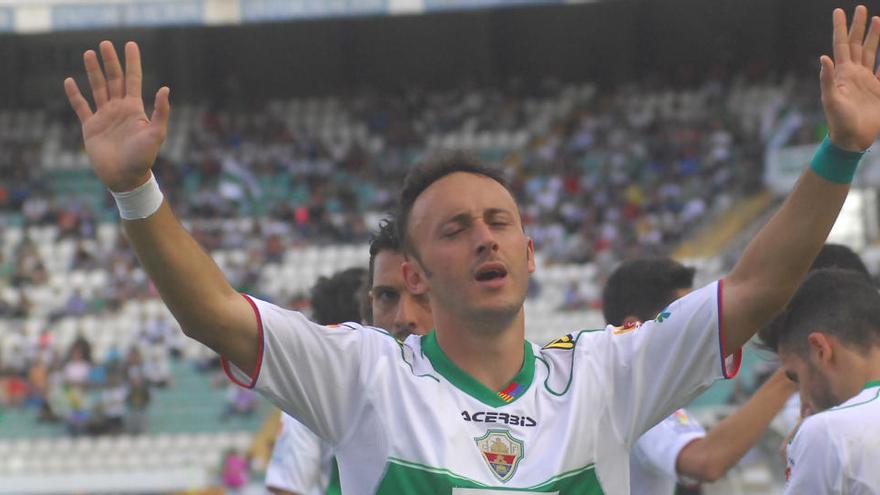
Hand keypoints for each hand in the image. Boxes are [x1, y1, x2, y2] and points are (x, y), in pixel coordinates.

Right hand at [64, 41, 169, 191]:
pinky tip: (69, 81)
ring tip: (88, 53)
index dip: (132, 62)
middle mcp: (119, 109)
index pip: (133, 79)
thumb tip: (165, 88)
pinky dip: (74, 94)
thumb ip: (161, 111)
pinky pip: (81, 107)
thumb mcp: (156, 134)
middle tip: (105, 43)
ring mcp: (104, 117)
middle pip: (114, 79)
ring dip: (93, 71)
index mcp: (135, 109)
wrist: (125, 178)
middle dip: (110, 61)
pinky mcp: (91, 127)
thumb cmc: (143, 158)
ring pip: (97, 88)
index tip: (130, 44)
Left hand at [820, 6, 879, 151]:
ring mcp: (866, 81)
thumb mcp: (831, 100)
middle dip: (858, 26)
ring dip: (874, 37)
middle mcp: (854, 73)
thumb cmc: (838, 122)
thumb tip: (824, 57)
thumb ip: (827, 79)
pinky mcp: (878, 91)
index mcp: (842, 73)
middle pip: (857, 44)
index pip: (841, 45)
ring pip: (871, 53)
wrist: (851, 140)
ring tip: (877, 19)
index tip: (838, 11)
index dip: (840, 28)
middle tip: (859, 8)